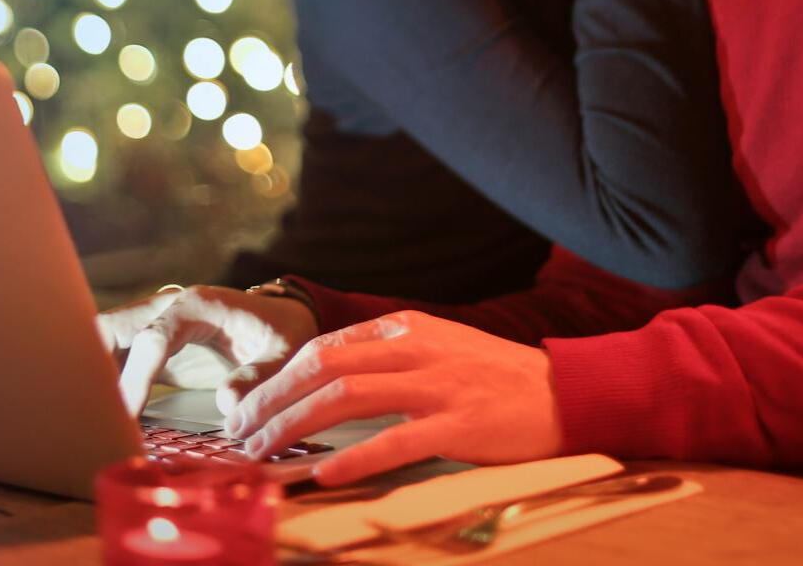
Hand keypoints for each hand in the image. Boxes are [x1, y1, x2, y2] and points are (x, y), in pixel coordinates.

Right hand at [97, 284, 319, 417]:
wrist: (280, 319)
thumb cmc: (282, 333)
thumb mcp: (285, 353)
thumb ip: (260, 376)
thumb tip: (227, 405)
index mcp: (197, 305)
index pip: (153, 338)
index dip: (136, 377)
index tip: (126, 416)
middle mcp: (164, 308)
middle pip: (107, 329)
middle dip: (86, 368)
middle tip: (80, 418)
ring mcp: (149, 324)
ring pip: (98, 342)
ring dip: (84, 377)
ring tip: (78, 422)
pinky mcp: (144, 347)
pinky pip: (107, 360)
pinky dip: (95, 384)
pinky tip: (92, 418)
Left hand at [224, 310, 563, 484]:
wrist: (564, 392)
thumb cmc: (497, 378)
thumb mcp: (441, 350)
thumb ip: (390, 359)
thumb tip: (327, 383)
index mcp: (409, 327)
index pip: (327, 345)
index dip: (278, 376)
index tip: (247, 406)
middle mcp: (418, 348)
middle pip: (325, 365)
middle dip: (272, 399)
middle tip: (238, 433)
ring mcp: (439, 384)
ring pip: (347, 396)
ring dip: (294, 425)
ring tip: (262, 454)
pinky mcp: (459, 423)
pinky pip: (395, 440)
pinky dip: (353, 458)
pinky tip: (323, 475)